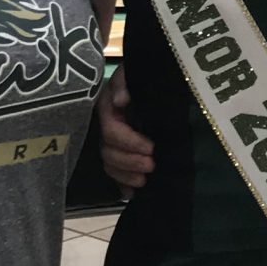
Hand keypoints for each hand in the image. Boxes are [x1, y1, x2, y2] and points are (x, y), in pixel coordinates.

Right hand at [99, 68, 153, 190]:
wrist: (159, 79)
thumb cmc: (149, 73)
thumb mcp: (136, 71)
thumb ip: (125, 82)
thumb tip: (118, 102)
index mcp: (109, 107)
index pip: (112, 130)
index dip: (129, 141)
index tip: (151, 147)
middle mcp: (108, 125)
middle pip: (108, 151)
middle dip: (129, 161)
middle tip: (152, 166)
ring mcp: (113, 141)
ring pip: (109, 163)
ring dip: (126, 175)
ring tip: (145, 181)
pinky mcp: (122, 153)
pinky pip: (114, 174)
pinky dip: (122, 185)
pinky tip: (132, 194)